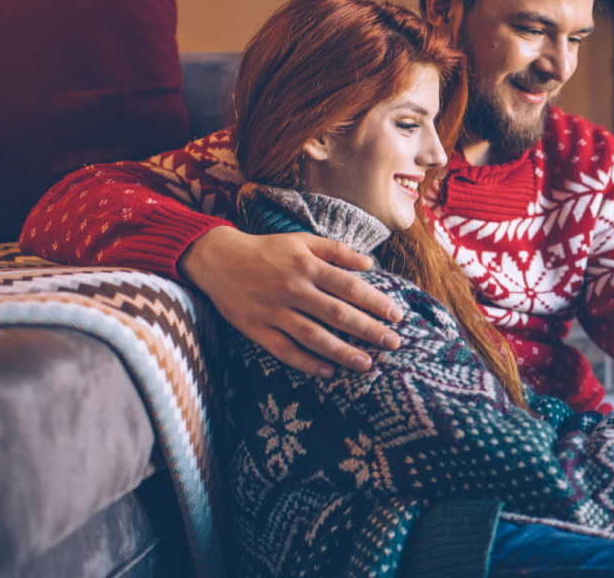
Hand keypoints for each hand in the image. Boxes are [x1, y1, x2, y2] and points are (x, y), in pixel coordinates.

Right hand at [178, 226, 403, 377]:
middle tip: (392, 343)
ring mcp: (273, 310)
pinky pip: (283, 349)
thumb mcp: (302, 241)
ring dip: (341, 352)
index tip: (397, 316)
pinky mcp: (255, 328)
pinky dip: (305, 362)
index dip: (375, 302)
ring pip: (312, 336)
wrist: (217, 258)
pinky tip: (327, 372)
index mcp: (307, 266)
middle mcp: (293, 289)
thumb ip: (337, 251)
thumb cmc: (267, 249)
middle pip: (336, 313)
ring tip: (366, 364)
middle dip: (368, 330)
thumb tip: (370, 264)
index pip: (349, 287)